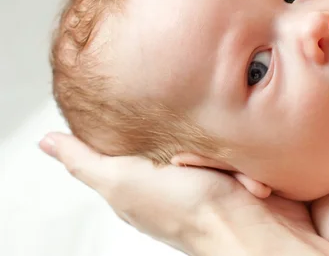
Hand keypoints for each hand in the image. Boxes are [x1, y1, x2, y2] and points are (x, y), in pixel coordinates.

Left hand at [39, 133, 287, 254]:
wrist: (254, 230)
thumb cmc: (191, 216)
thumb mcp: (124, 183)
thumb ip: (87, 162)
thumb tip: (48, 142)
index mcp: (136, 181)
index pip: (126, 133)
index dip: (135, 125)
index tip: (148, 130)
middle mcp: (168, 175)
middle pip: (168, 127)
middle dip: (181, 134)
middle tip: (185, 158)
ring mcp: (201, 170)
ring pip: (202, 129)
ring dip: (211, 143)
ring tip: (213, 167)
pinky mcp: (229, 165)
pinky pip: (230, 137)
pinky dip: (235, 152)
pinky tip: (237, 174)